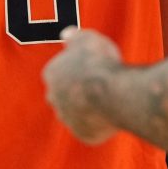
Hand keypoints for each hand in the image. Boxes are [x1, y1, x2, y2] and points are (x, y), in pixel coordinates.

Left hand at [42, 26, 123, 144]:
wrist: (114, 93)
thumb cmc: (100, 63)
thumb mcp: (88, 39)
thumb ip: (75, 37)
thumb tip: (65, 34)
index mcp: (53, 74)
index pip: (57, 71)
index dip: (74, 68)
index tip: (90, 66)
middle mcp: (55, 98)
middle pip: (62, 95)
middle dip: (75, 91)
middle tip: (97, 84)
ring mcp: (69, 119)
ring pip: (76, 114)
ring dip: (87, 109)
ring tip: (109, 99)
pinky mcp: (85, 135)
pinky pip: (92, 129)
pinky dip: (101, 123)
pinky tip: (114, 113)